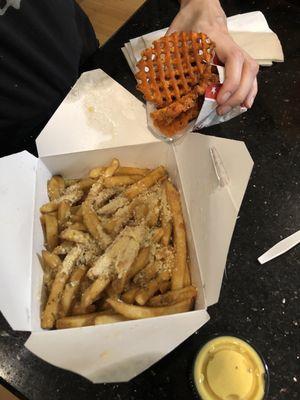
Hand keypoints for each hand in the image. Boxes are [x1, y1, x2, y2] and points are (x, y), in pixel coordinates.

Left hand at [167, 0, 258, 114]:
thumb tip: (158, 83)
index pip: (234, 59)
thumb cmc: (188, 21)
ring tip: (232, 111)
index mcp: (216, 38)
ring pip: (252, 72)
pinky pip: (250, 74)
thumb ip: (168, 56)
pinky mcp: (238, 58)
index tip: (219, 99)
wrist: (201, 6)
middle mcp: (231, 45)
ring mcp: (237, 50)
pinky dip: (250, 90)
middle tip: (220, 110)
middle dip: (237, 94)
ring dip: (245, 94)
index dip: (230, 81)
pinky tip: (244, 104)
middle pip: (248, 69)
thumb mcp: (175, 35)